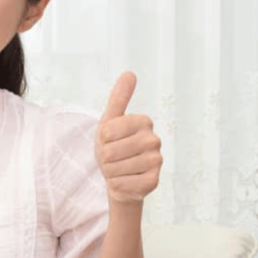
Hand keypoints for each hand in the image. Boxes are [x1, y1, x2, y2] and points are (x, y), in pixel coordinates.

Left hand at [95, 72, 162, 203]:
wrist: (118, 176)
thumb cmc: (113, 146)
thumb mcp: (110, 121)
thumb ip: (119, 98)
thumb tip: (129, 73)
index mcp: (144, 122)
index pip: (107, 131)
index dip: (101, 139)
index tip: (109, 140)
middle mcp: (154, 140)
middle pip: (110, 152)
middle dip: (104, 158)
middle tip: (112, 158)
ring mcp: (156, 162)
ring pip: (114, 169)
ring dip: (109, 172)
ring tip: (118, 168)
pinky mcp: (153, 182)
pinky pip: (121, 184)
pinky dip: (116, 185)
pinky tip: (124, 181)